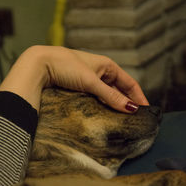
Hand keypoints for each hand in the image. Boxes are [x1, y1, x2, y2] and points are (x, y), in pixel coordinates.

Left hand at [0, 45, 148, 112]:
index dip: (139, 96)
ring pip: (106, 95)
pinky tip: (102, 116)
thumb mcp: (91, 82)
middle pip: (119, 90)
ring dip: (113, 106)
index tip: (146, 111)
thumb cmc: (65, 66)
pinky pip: (94, 98)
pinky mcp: (77, 87)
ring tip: (120, 121)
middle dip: (127, 103)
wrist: (38, 64)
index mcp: (107, 65)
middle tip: (135, 120)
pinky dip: (100, 106)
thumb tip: (131, 109)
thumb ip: (111, 96)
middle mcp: (99, 71)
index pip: (129, 82)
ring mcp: (88, 79)